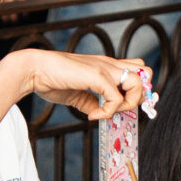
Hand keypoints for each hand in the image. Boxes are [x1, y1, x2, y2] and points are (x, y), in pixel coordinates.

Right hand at [7, 48, 146, 117]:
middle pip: (146, 72)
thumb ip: (91, 102)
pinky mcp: (97, 76)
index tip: (125, 107)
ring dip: (127, 103)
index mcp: (105, 66)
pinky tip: (92, 115)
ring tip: (108, 112)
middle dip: (140, 94)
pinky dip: (107, 112)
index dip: (138, 89)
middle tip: (121, 108)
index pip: (137, 70)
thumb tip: (98, 113)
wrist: (34, 70)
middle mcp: (109, 64)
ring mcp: (104, 68)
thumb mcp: (77, 94)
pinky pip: (116, 99)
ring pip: (138, 83)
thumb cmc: (51, 79)